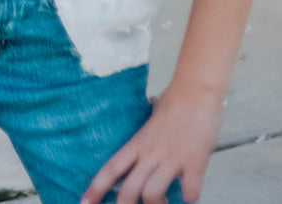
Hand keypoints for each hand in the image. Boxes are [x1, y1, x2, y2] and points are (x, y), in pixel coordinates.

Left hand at [81, 85, 221, 203]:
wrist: (196, 89)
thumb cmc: (176, 99)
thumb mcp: (153, 115)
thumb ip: (148, 128)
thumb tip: (149, 114)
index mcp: (139, 142)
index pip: (112, 167)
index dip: (96, 187)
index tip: (85, 202)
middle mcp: (151, 152)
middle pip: (129, 189)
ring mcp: (172, 158)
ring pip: (152, 193)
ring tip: (164, 203)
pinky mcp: (195, 162)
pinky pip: (189, 192)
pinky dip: (188, 199)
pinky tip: (188, 195)